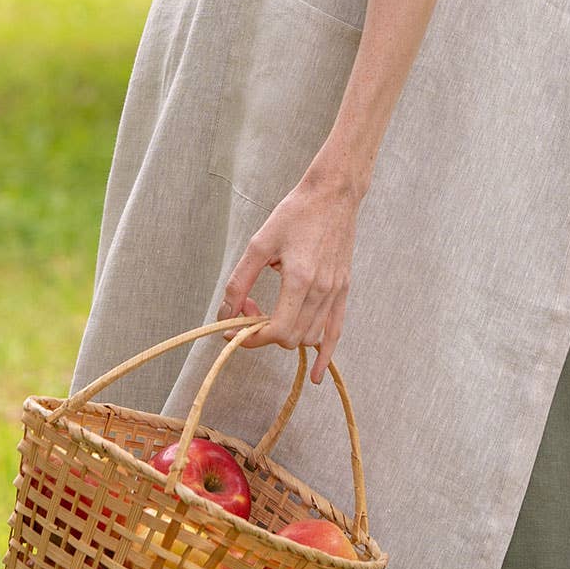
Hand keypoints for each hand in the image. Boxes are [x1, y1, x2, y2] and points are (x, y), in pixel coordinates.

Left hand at [219, 168, 361, 383]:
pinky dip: (326, 354)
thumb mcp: (259, 243)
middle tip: (249, 312)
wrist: (333, 194)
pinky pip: (336, 332)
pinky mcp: (344, 289)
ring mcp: (336, 291)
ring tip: (270, 312)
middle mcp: (322, 290)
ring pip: (310, 338)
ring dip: (286, 336)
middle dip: (264, 335)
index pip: (276, 330)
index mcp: (300, 279)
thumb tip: (226, 313)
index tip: (234, 330)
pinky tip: (319, 374)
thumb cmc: (295, 213)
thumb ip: (240, 281)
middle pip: (291, 338)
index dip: (251, 337)